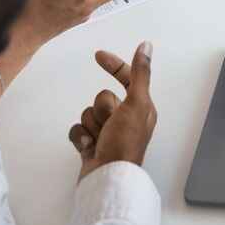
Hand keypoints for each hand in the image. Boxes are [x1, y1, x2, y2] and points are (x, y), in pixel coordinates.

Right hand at [68, 42, 156, 181]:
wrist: (107, 179)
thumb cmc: (125, 143)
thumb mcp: (136, 103)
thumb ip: (140, 73)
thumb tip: (146, 46)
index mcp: (141, 108)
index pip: (128, 78)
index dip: (114, 65)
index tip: (98, 55)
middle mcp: (126, 119)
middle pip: (102, 97)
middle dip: (102, 110)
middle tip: (111, 125)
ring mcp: (108, 132)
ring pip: (88, 113)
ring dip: (91, 125)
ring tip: (100, 139)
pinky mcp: (91, 144)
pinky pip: (77, 129)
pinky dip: (80, 137)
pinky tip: (88, 148)